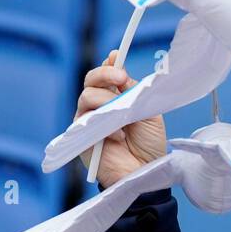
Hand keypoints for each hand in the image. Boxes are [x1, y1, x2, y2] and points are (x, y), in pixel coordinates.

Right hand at [75, 49, 167, 186]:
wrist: (145, 173)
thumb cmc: (149, 145)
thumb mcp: (148, 112)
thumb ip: (133, 92)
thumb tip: (120, 69)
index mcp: (116, 98)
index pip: (106, 75)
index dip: (109, 65)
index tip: (117, 58)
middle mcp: (100, 106)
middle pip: (90, 80)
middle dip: (104, 74)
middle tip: (120, 78)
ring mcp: (89, 120)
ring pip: (86, 96)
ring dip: (104, 100)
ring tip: (122, 114)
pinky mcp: (81, 137)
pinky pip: (84, 120)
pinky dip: (103, 123)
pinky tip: (118, 135)